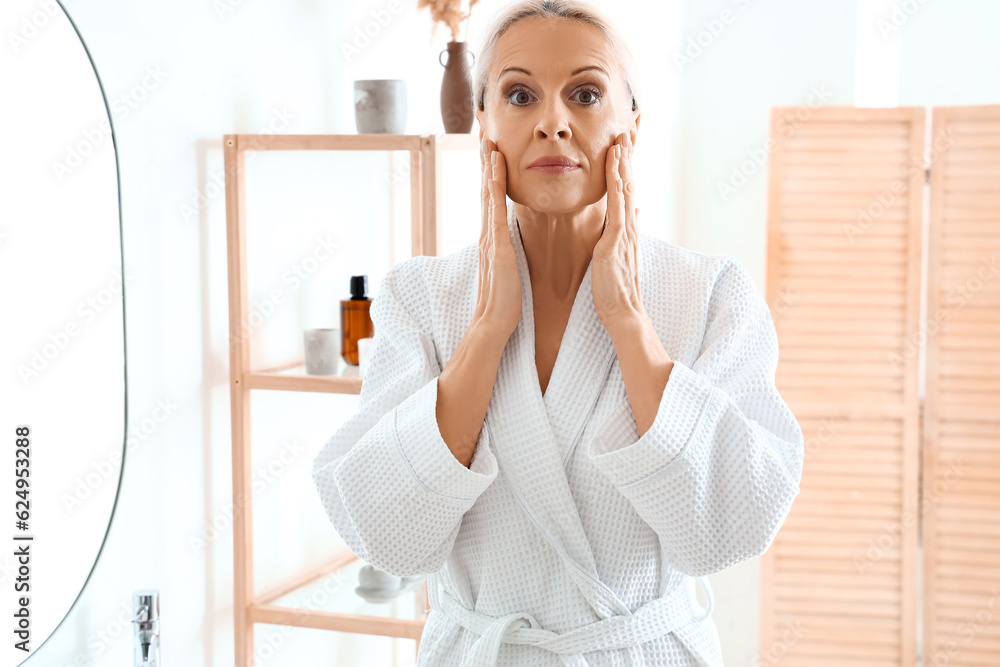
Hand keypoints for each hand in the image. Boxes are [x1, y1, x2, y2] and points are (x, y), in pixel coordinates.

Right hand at [471, 135, 521, 340]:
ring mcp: (489, 238)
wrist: (493, 323)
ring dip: (486, 166)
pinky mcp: (497, 246)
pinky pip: (494, 209)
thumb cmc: (504, 301)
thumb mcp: (508, 269)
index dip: (491, 176)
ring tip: (488, 140)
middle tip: (485, 135)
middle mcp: (487, 234)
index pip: (491, 201)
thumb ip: (508, 253)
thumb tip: (511, 243)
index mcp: (492, 239)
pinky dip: (493, 185)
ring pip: (486, 193)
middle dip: (485, 163)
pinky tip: (495, 167)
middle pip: (484, 191)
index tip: (493, 153)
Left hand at [592, 131, 644, 328]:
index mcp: (625, 229)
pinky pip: (617, 204)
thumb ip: (623, 233)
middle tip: (629, 127)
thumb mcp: (617, 255)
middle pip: (630, 182)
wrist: (622, 312)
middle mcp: (628, 225)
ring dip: (625, 160)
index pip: (626, 190)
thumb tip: (633, 213)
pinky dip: (617, 180)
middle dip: (629, 155)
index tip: (625, 143)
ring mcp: (624, 231)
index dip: (626, 166)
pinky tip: (615, 163)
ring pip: (626, 187)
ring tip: (623, 135)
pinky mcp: (616, 240)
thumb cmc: (614, 289)